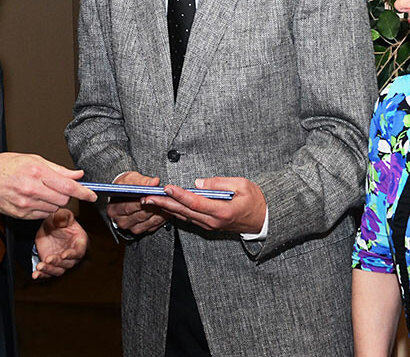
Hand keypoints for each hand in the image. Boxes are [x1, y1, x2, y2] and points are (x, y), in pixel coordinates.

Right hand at [0, 153, 96, 219]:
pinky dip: (44, 208)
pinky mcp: (21, 214)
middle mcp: (32, 189)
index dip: (83, 192)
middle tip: (59, 187)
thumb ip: (59, 169)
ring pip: (54, 208)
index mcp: (36, 172)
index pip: (67, 185)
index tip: (92, 195)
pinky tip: (36, 198)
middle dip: (66, 194)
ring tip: (43, 190)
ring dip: (55, 201)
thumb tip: (77, 174)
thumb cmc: (6, 166)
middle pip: (63, 199)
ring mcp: (26, 204)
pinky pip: (42, 214)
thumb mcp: (34, 160)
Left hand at [32, 208, 88, 279]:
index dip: (72, 254)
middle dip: (58, 262)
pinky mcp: (51, 265)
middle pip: (68, 263)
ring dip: (49, 270)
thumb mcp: (61, 215)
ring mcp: (61, 261)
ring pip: (58, 270)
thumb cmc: (59, 220)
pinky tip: (35, 274)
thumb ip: (63, 216)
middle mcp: (72, 254)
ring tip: (40, 267)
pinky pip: (48, 273)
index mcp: (79, 242)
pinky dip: (42, 275)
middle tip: (48, 259)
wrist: (48, 226)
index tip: (63, 255)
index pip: (79, 252)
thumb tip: (62, 220)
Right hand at [105, 171, 167, 235]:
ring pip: (149, 220)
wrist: (125, 194)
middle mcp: (121, 220)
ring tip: (168, 202)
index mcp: (114, 208)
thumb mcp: (130, 179)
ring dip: (160, 211)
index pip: (129, 206)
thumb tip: (154, 182)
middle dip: (155, 205)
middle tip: (165, 197)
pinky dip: (161, 217)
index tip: (153, 194)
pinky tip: (166, 209)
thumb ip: (142, 181)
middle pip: (141, 214)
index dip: (142, 201)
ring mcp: (131, 227)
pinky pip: (153, 225)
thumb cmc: (126, 186)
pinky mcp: (140, 230)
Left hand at [142, 177, 265, 232]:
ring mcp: (209, 225)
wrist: (263, 219)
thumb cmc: (255, 200)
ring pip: (183, 216)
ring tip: (150, 201)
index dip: (180, 195)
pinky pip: (188, 218)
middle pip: (184, 211)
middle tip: (147, 197)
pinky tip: (165, 206)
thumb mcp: (242, 185)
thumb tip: (198, 183)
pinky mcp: (208, 225)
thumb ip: (219, 183)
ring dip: (166, 208)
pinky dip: (175, 211)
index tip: (167, 188)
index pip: (196, 203)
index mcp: (222, 211)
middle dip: (164, 204)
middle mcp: (213, 221)